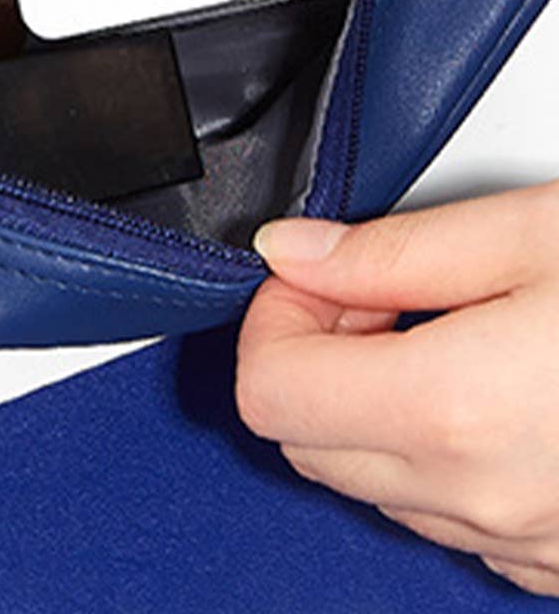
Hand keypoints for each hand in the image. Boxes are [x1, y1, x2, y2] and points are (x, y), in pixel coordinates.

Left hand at [238, 180, 558, 596]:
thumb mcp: (534, 234)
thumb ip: (389, 252)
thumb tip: (292, 252)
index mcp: (458, 410)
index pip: (269, 392)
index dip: (275, 318)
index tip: (317, 274)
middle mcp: (483, 499)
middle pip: (302, 441)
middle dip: (313, 355)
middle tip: (375, 293)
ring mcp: (526, 546)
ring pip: (366, 481)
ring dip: (370, 401)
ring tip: (444, 330)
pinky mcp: (558, 564)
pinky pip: (441, 514)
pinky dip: (430, 449)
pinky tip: (488, 387)